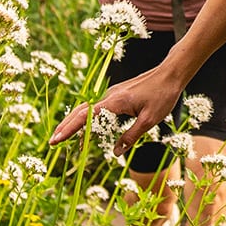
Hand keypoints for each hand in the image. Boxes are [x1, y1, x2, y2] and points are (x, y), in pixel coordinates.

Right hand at [48, 64, 183, 158]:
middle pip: (80, 112)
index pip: (85, 117)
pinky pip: (98, 108)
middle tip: (53, 142)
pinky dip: (88, 118)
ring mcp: (113, 94)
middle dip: (66, 127)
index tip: (55, 140)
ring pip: (88, 109)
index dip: (69, 130)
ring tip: (64, 137)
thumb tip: (115, 152)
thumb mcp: (149, 120)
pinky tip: (88, 128)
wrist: (172, 73)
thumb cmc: (163, 95)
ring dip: (75, 122)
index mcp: (114, 102)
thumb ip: (130, 136)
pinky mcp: (118, 94)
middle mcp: (110, 96)